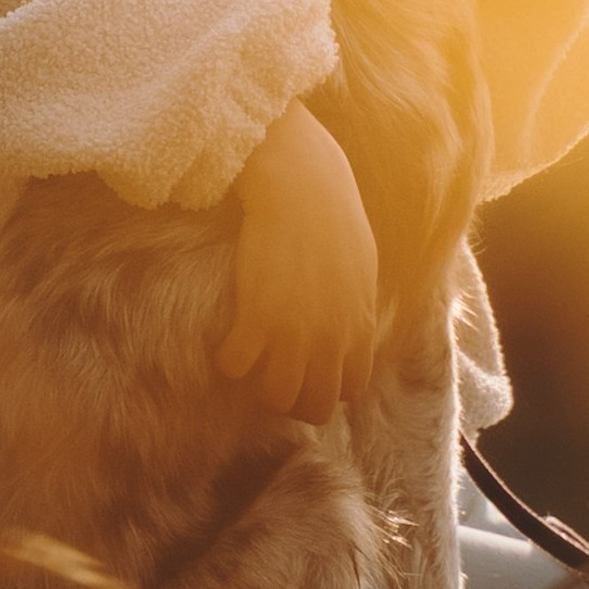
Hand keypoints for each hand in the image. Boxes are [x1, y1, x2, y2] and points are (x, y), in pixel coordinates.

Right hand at [217, 100, 377, 422]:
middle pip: (316, 405)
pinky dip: (228, 361)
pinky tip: (226, 342)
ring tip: (248, 363)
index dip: (327, 387)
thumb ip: (358, 301)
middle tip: (272, 378)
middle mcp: (330, 337)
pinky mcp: (256, 317)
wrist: (304, 183)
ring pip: (277, 396)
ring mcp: (294, 331)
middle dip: (295, 401)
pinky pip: (236, 365)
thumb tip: (357, 320)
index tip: (307, 373)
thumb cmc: (333, 212)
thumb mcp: (363, 263)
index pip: (351, 388)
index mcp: (358, 324)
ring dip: (259, 388)